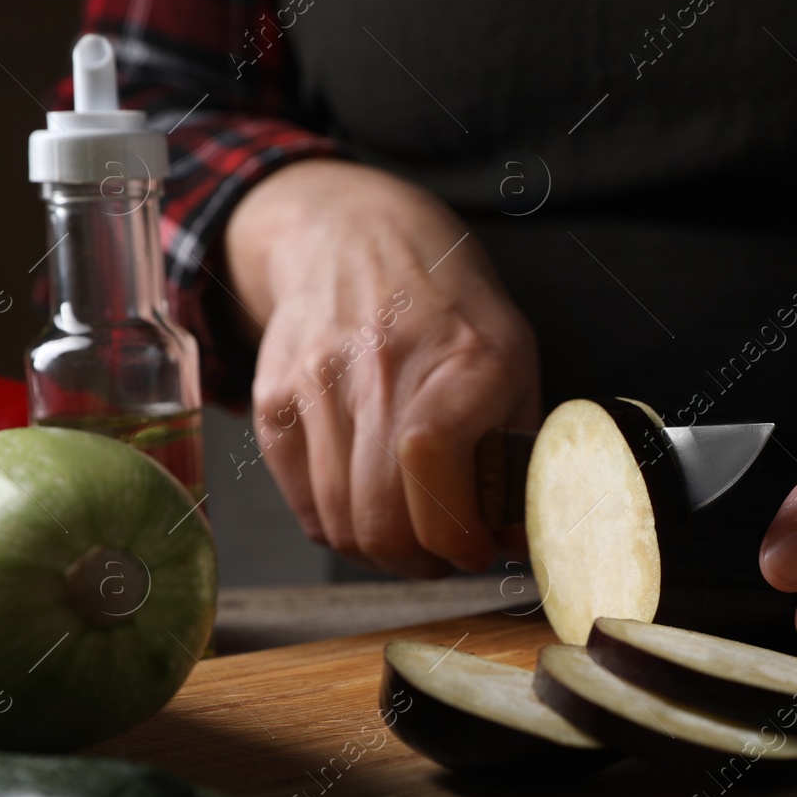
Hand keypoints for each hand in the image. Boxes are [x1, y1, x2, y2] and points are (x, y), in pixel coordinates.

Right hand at [225, 159, 539, 576]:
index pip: (435, 464)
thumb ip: (522, 445)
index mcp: (462, 358)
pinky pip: (301, 502)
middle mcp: (383, 368)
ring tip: (408, 542)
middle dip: (420, 561)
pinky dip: (336, 527)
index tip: (478, 550)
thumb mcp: (513, 357)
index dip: (456, 532)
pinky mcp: (275, 399)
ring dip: (379, 553)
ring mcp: (318, 384)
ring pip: (338, 519)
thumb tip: (519, 536)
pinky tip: (366, 515)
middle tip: (443, 559)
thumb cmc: (450, 306)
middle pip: (382, 512)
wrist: (356, 236)